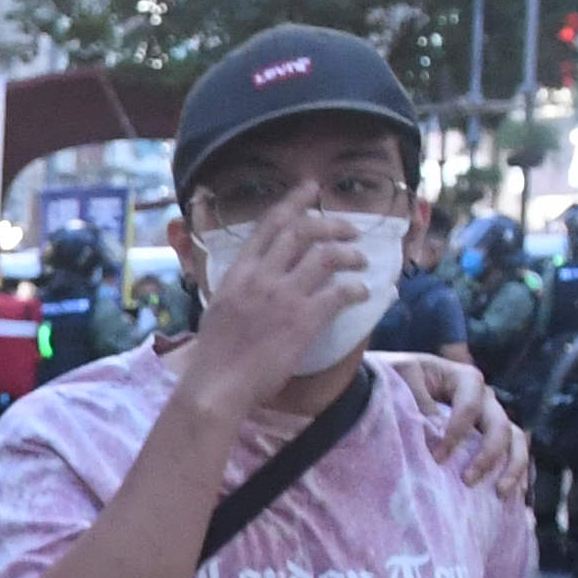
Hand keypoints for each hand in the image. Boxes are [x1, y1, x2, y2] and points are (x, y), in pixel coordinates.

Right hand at [175, 191, 373, 416]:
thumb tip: (254, 280)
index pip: (269, 225)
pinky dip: (356, 289)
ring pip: (327, 256)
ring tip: (361, 260)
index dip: (294, 202)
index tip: (311, 190)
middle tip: (350, 230)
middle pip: (303, 232)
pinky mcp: (303, 320)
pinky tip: (363, 293)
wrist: (215, 387)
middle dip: (332, 224)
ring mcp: (283, 297)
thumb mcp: (218, 309)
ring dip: (351, 254)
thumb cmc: (214, 356)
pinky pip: (340, 292)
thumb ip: (238, 289)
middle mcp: (261, 277)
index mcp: (238, 273)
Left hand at [409, 351, 529, 499]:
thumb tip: (435, 432)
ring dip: (512, 466)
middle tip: (468, 480)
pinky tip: (514, 494)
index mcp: (463, 379)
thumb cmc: (396, 379)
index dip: (456, 432)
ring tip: (500, 492)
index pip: (470, 405)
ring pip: (514, 438)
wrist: (392, 384)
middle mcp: (484, 397)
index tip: (437, 458)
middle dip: (488, 454)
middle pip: (499, 425)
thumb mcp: (403, 379)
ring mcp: (490, 416)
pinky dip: (516, 472)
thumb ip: (418, 401)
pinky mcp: (490, 435)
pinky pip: (513, 452)